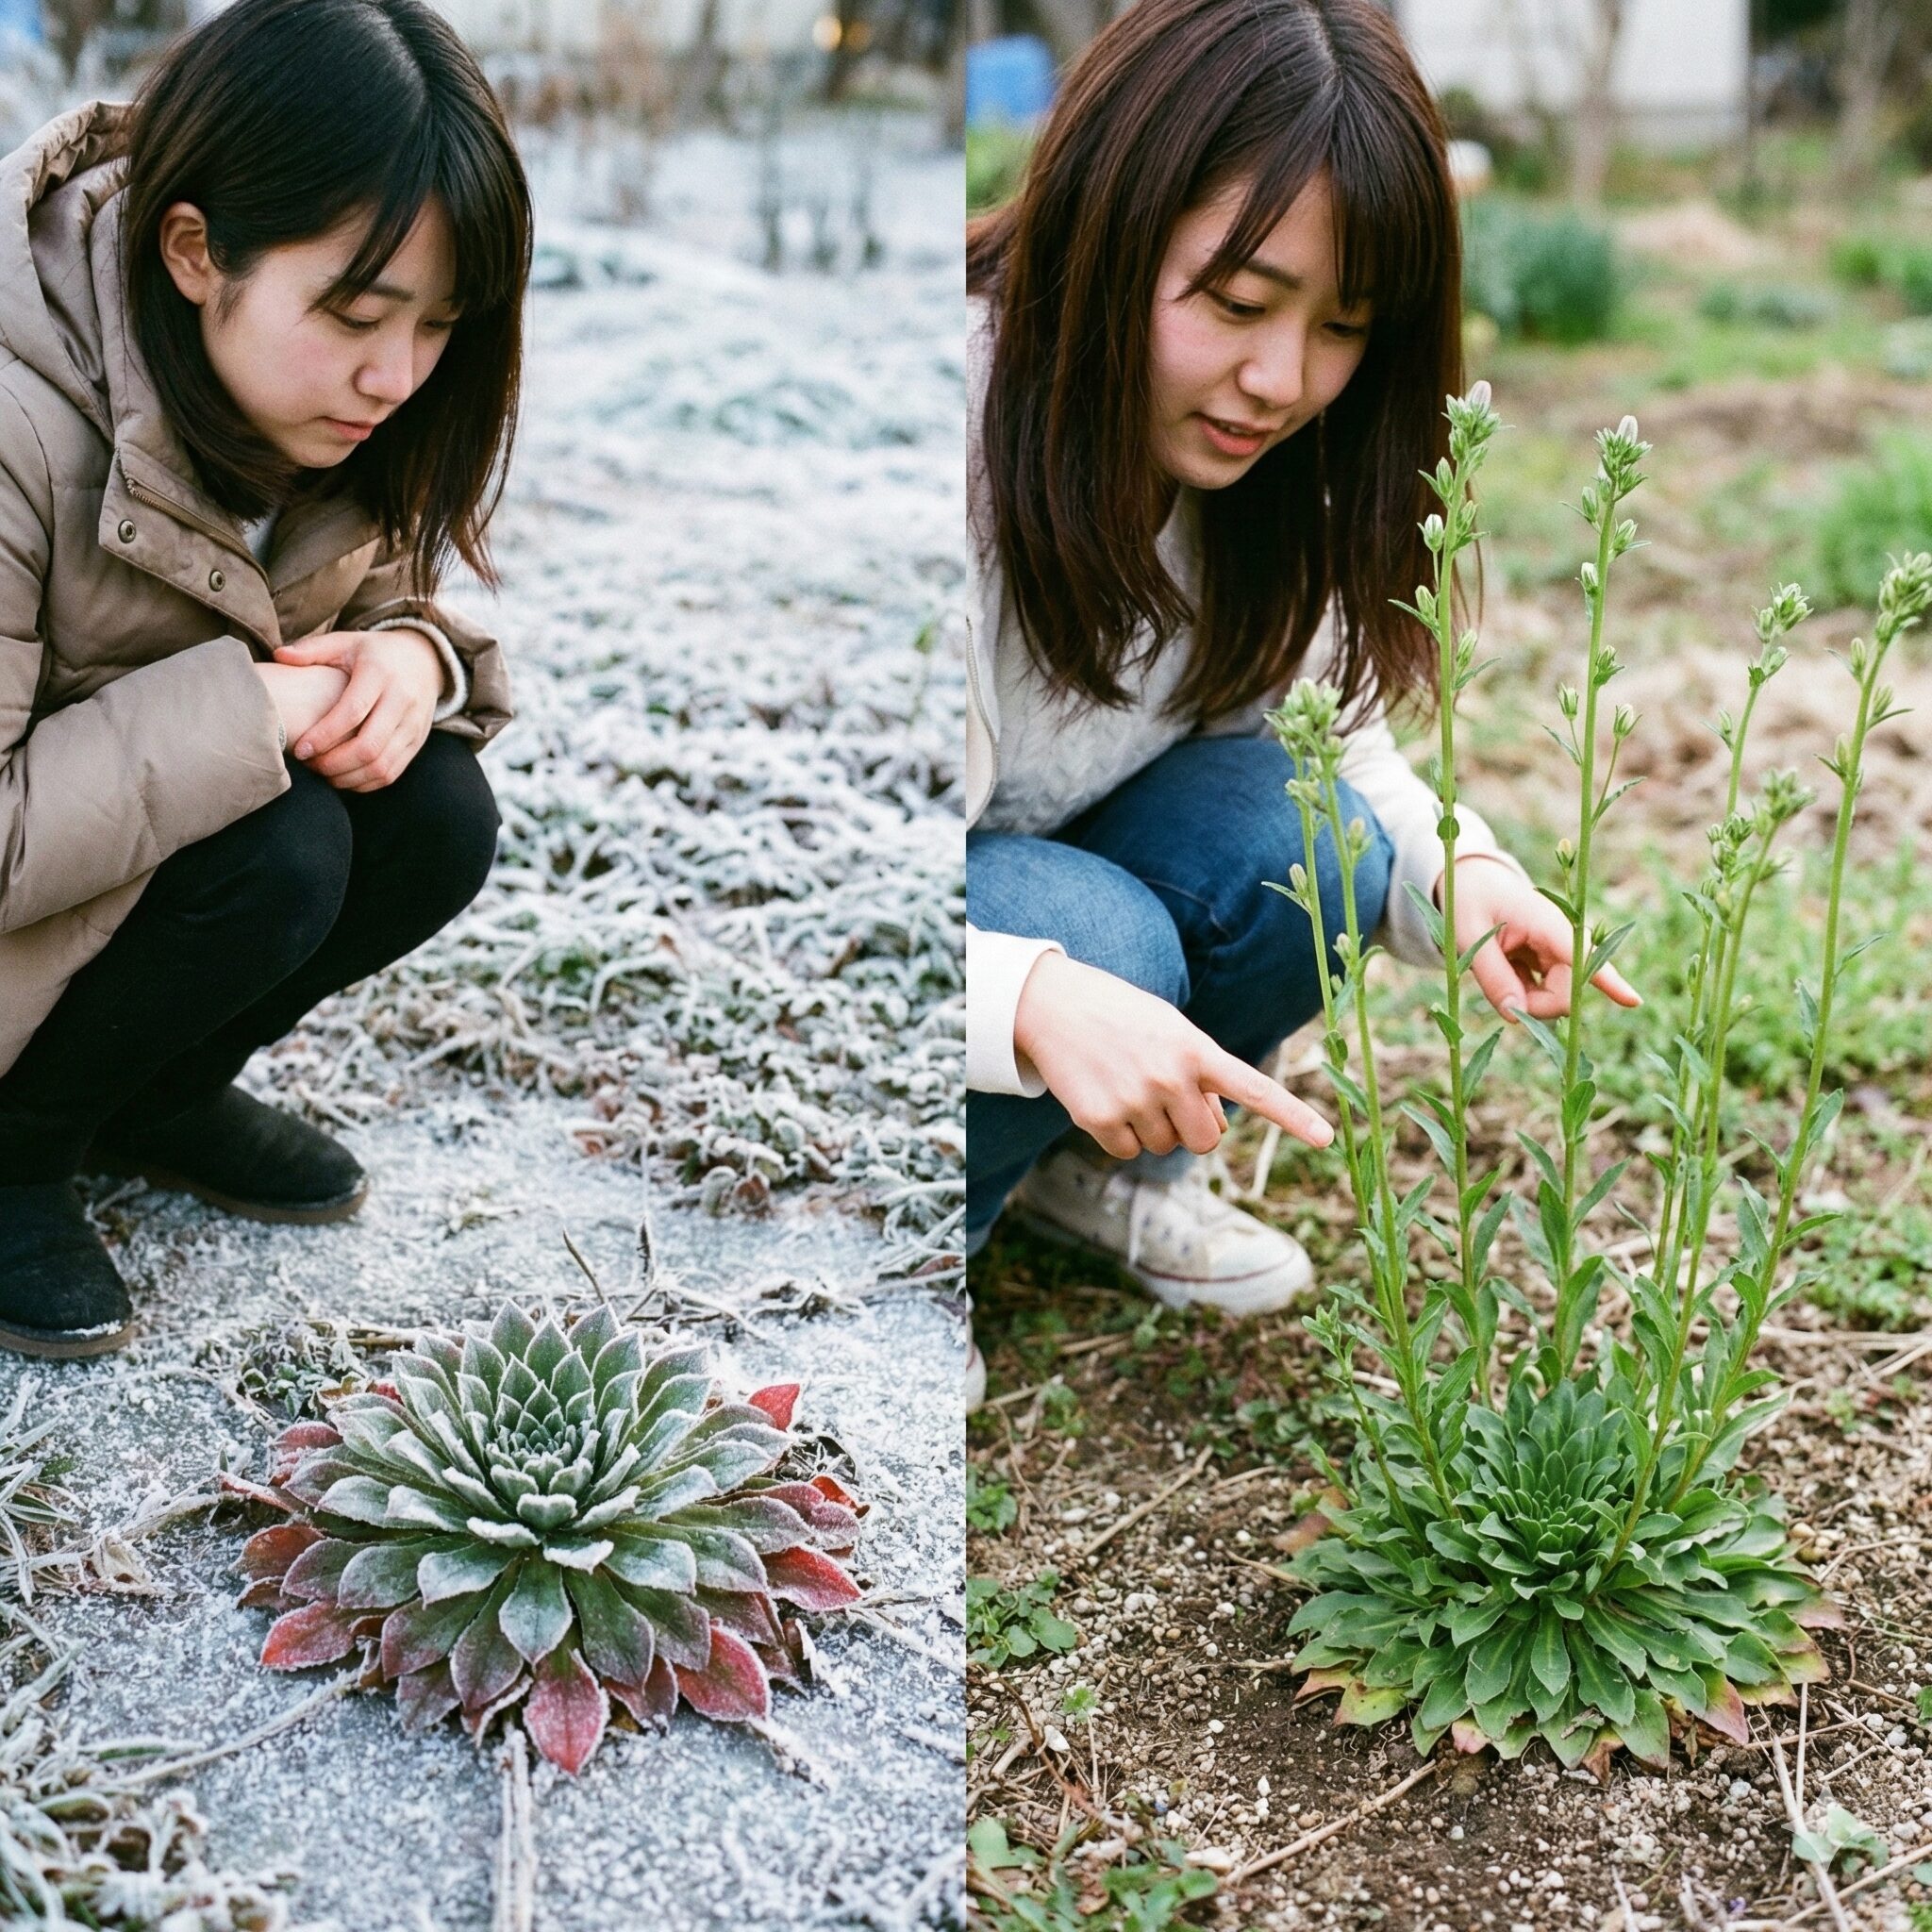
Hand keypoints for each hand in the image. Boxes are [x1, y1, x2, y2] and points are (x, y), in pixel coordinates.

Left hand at [270, 628, 444, 790]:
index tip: (300, 750)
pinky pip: (392, 772)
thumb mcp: (346, 642)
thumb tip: (279, 656)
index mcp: (380, 674)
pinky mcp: (417, 742)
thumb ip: (312, 649)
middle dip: (335, 763)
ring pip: (382, 765)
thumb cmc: (374, 653)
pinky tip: (344, 777)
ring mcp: (414, 725)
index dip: (325, 736)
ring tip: (324, 774)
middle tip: (311, 765)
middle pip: (369, 746)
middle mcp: (403, 700)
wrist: (425, 660)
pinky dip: (366, 782)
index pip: (353, 712)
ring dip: (349, 777)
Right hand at [1013, 952, 1333, 1159]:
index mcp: (1197, 1049)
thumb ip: (1202, 1075)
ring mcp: (1136, 1100)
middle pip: (1206, 1140)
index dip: (1293, 1116)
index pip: (1255, 1089)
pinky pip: (1127, 1151)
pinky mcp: (1100, 1119)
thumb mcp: (1172, 1031)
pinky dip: (1118, 1134)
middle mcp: (1171, 1077)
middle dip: (1192, 1129)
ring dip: (1151, 1126)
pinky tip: (1103, 1098)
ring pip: (1164, 1147)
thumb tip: (1213, 1130)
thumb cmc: (1123, 1018)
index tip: (1327, 1139)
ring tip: (1126, 1084)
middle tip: (1166, 1097)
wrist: (1054, 1004)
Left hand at [1443, 853, 1640, 1021]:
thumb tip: (1516, 1014)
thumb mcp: (1468, 935)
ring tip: (1499, 970)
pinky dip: (1524, 993)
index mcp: (1547, 923)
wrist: (1474, 881)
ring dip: (1528, 999)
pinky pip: (1545, 993)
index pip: (1583, 956)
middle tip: (1500, 994)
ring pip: (1557, 997)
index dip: (1609, 981)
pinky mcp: (1551, 962)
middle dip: (1537, 1005)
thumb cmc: (1471, 901)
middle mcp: (1561, 939)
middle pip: (1568, 992)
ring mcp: (1558, 952)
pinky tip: (1508, 971)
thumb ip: (1492, 975)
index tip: (1634, 1001)